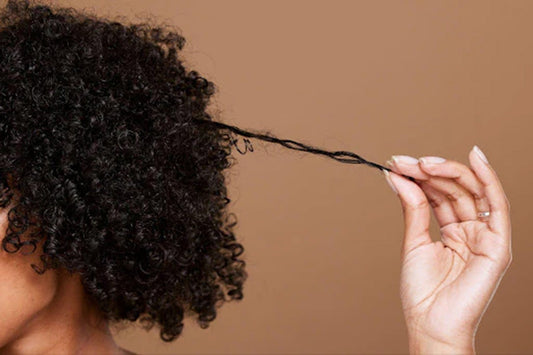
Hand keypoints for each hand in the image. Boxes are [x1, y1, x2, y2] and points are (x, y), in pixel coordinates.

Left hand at [383, 146, 511, 353]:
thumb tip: (397, 176)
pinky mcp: (498, 244)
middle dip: (428, 171)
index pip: (438, 194)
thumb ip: (413, 207)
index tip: (395, 163)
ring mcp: (485, 236)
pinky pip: (498, 205)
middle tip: (403, 162)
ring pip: (472, 191)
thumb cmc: (422, 292)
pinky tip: (475, 156)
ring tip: (421, 163)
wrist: (430, 324)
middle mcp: (471, 231)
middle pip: (454, 189)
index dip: (418, 177)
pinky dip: (488, 179)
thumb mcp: (414, 242)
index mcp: (452, 232)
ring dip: (448, 171)